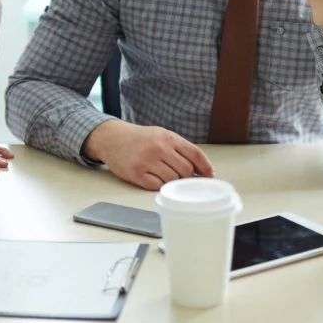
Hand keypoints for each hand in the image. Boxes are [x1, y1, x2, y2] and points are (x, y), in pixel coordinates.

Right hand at [83, 121, 214, 190]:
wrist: (112, 138)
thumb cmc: (140, 138)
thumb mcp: (161, 135)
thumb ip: (180, 148)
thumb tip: (200, 169)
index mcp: (168, 137)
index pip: (195, 154)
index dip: (206, 167)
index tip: (210, 176)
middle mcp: (159, 148)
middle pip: (186, 171)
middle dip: (188, 177)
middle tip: (184, 178)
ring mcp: (147, 162)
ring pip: (172, 180)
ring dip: (173, 182)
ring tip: (164, 175)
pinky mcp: (136, 174)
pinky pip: (156, 186)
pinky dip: (159, 185)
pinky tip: (154, 178)